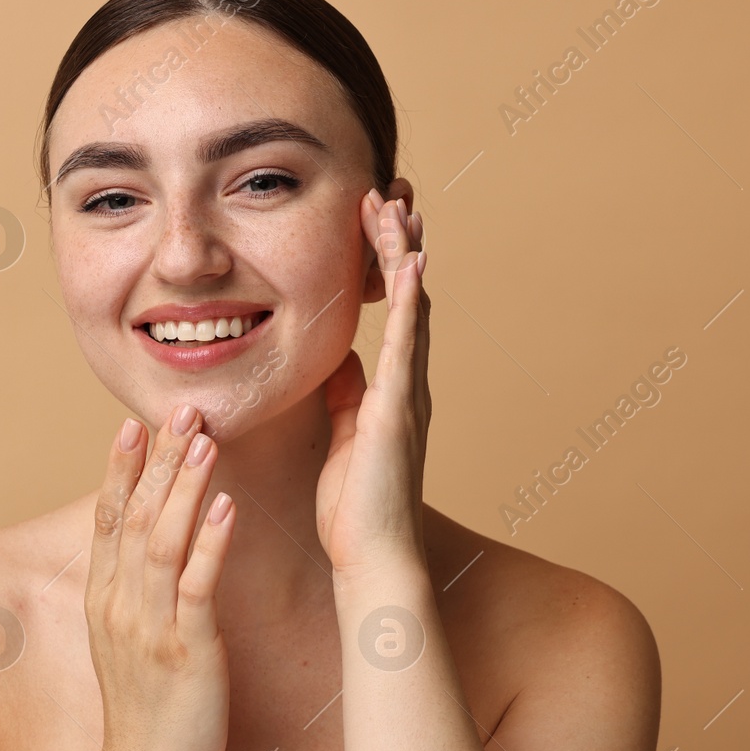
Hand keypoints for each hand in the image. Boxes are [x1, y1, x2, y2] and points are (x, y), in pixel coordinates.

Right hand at [85, 405, 233, 750]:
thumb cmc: (149, 704)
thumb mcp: (127, 637)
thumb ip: (133, 588)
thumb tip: (146, 543)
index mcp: (103, 599)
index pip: (107, 518)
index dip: (119, 468)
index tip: (131, 422)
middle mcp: (119, 605)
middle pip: (135, 518)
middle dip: (156, 461)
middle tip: (181, 411)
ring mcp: (149, 627)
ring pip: (162, 542)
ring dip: (183, 488)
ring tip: (204, 442)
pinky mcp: (186, 649)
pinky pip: (197, 587)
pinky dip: (211, 543)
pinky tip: (227, 507)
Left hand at [315, 192, 432, 578]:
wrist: (372, 557)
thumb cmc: (354, 509)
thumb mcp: (342, 436)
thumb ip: (345, 395)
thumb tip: (339, 358)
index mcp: (391, 389)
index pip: (390, 312)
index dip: (385, 265)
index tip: (374, 221)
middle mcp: (407, 383)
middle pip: (407, 296)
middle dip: (401, 243)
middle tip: (395, 193)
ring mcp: (407, 392)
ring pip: (409, 307)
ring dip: (403, 254)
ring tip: (397, 205)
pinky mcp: (397, 407)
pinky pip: (404, 343)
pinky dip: (405, 300)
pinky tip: (407, 261)